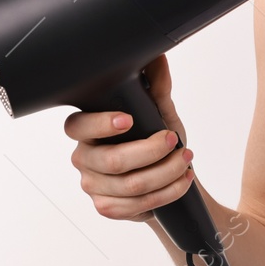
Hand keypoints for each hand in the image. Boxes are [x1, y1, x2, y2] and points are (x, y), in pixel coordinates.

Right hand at [64, 54, 194, 222]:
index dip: (100, 124)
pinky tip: (183, 180)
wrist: (167, 180)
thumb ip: (157, 88)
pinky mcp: (107, 208)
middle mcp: (84, 158)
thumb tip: (158, 57)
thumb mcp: (160, 113)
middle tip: (174, 140)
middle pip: (112, 160)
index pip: (77, 126)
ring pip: (130, 184)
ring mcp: (92, 186)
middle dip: (151, 151)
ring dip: (166, 172)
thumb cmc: (157, 140)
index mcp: (87, 130)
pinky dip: (167, 192)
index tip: (128, 119)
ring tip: (186, 160)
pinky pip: (137, 205)